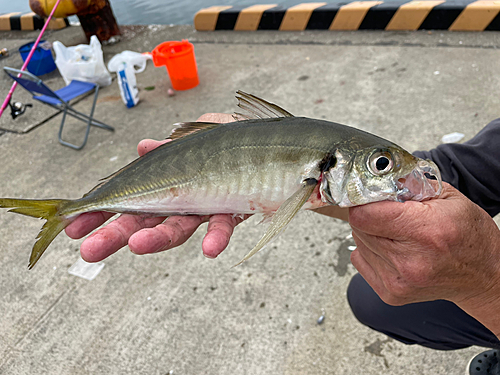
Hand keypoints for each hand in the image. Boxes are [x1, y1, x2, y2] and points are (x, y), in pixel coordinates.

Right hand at [65, 113, 247, 261]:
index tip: (74, 221)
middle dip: (119, 233)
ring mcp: (210, 206)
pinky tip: (208, 249)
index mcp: (173, 179)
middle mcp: (188, 197)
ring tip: (136, 245)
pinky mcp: (238, 211)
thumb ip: (175, 143)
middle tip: (89, 249)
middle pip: (149, 218)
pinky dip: (215, 238)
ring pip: (180, 226)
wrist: (287, 146)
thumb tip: (144, 146)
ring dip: (158, 238)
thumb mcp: (205, 132)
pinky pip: (224, 227)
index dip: (104, 209)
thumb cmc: (242, 138)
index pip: (134, 195)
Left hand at [349, 182, 499, 334]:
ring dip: (371, 234)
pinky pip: (360, 260)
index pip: (365, 215)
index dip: (363, 202)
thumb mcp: (449, 198)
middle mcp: (409, 260)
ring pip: (358, 243)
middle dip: (369, 216)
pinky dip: (370, 251)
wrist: (484, 277)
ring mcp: (398, 280)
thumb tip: (379, 178)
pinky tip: (393, 249)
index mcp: (425, 231)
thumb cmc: (470, 237)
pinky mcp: (391, 293)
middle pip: (358, 228)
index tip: (370, 197)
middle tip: (390, 215)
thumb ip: (411, 184)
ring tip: (398, 234)